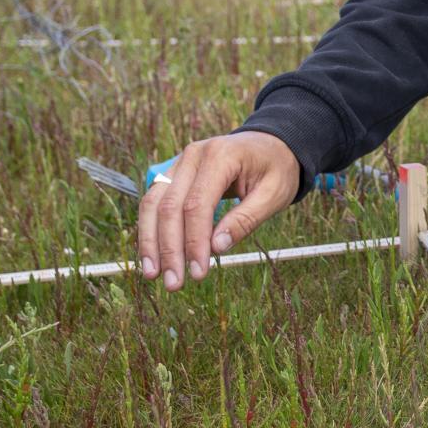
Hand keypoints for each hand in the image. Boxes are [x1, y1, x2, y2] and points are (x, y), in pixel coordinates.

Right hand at [136, 132, 299, 290]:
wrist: (271, 144)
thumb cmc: (276, 169)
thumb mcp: (274, 195)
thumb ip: (245, 220)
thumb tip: (216, 248)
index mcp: (221, 156)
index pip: (197, 204)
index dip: (194, 242)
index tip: (198, 272)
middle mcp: (194, 155)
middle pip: (170, 207)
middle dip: (169, 249)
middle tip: (174, 283)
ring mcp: (180, 162)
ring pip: (153, 204)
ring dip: (151, 242)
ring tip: (154, 275)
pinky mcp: (174, 173)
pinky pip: (155, 202)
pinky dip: (151, 229)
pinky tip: (152, 255)